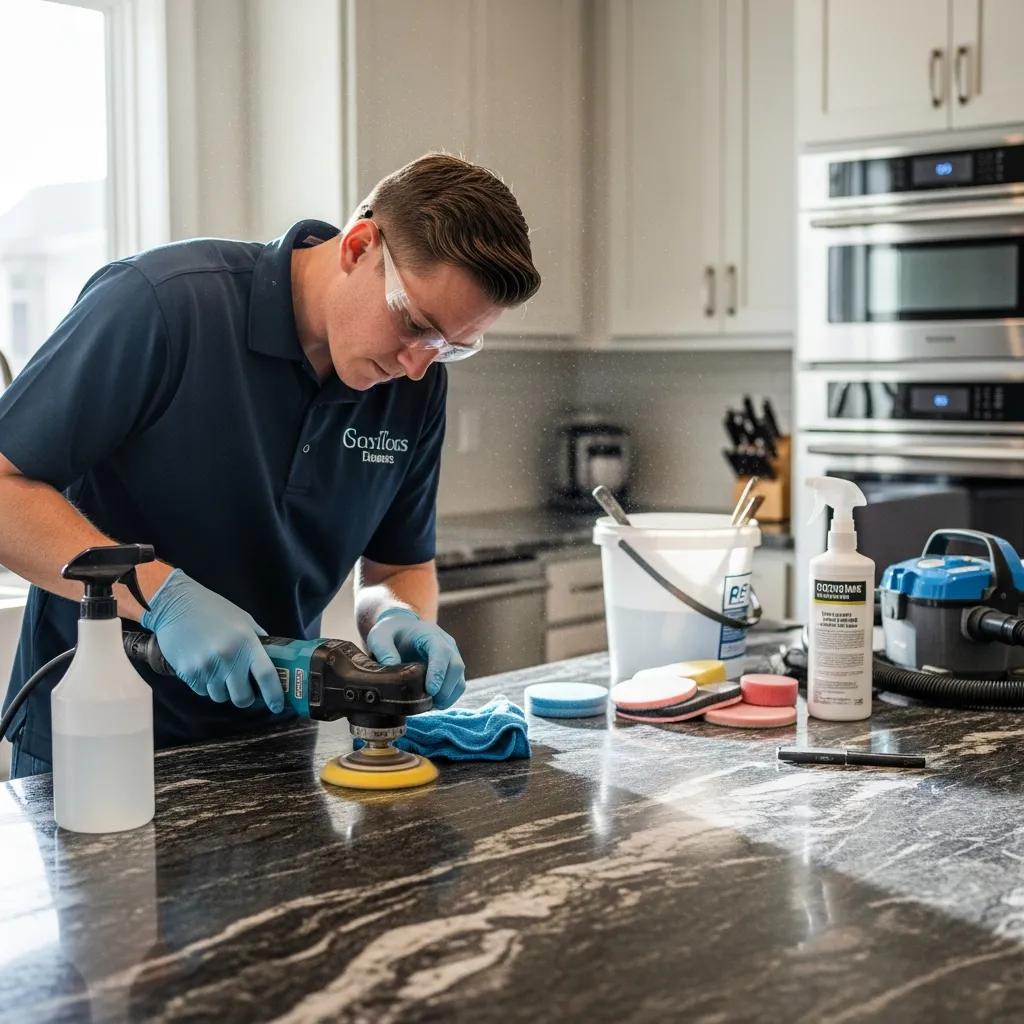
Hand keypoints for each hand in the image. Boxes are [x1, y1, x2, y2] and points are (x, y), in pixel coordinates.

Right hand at [141, 569, 283, 712]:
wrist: (176, 604)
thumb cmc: (214, 610)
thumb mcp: (244, 620)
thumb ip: (258, 640)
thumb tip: (273, 660)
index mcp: (247, 643)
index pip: (266, 676)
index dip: (274, 695)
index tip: (278, 705)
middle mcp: (228, 657)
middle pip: (242, 697)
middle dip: (246, 697)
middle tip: (244, 688)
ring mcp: (206, 667)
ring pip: (221, 696)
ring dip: (223, 690)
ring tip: (220, 672)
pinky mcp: (188, 672)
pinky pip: (202, 691)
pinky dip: (206, 685)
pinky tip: (204, 667)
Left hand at [367, 607, 465, 709]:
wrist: (402, 628)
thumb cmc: (392, 632)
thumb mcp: (380, 636)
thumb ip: (384, 649)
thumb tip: (391, 665)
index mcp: (430, 635)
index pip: (441, 652)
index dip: (438, 672)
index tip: (430, 690)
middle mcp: (446, 644)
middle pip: (456, 666)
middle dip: (445, 688)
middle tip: (429, 704)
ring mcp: (451, 656)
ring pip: (459, 678)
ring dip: (448, 696)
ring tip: (431, 706)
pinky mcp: (451, 668)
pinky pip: (457, 685)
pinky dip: (449, 697)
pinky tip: (434, 704)